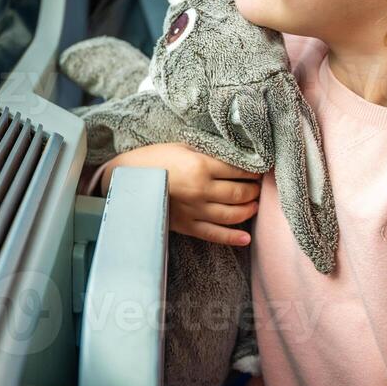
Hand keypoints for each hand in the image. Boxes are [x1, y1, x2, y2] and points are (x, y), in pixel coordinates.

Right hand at [99, 143, 260, 246]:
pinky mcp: (187, 226)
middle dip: (254, 190)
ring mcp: (195, 211)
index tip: (259, 169)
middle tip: (258, 186)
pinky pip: (215, 235)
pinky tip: (246, 238)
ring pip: (233, 214)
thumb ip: (209, 153)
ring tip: (253, 204)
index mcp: (201, 166)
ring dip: (249, 209)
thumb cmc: (155, 159)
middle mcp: (201, 190)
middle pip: (240, 193)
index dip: (253, 170)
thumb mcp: (183, 147)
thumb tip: (237, 157)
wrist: (127, 181)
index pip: (239, 170)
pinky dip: (233, 238)